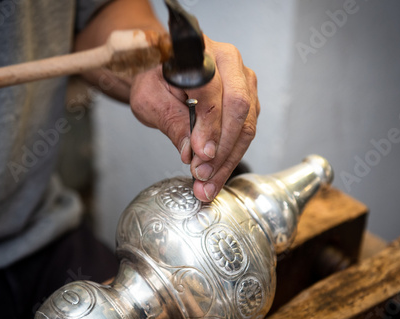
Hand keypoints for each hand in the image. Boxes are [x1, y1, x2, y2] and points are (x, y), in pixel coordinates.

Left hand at [130, 35, 259, 201]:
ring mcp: (243, 80)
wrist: (161, 73)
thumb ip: (172, 122)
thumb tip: (193, 153)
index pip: (213, 92)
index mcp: (200, 51)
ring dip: (228, 160)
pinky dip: (231, 157)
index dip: (209, 127)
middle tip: (203, 176)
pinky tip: (216, 176)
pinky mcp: (249, 99)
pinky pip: (246, 132)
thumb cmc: (153, 80)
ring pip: (246, 125)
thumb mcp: (150, 100)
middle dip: (222, 150)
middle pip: (238, 108)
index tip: (200, 156)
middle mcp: (228, 61)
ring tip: (208, 185)